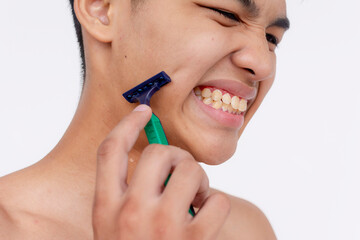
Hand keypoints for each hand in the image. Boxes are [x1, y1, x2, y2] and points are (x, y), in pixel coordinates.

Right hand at [92, 105, 230, 239]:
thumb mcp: (114, 225)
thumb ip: (126, 192)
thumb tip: (159, 157)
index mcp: (106, 207)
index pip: (110, 151)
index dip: (127, 124)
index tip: (143, 110)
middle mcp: (131, 213)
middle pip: (158, 152)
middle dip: (175, 156)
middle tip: (180, 172)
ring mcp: (163, 227)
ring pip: (192, 169)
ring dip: (199, 179)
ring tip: (194, 198)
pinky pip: (218, 200)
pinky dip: (217, 204)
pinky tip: (206, 217)